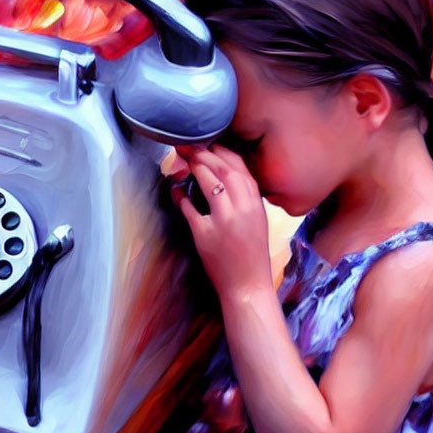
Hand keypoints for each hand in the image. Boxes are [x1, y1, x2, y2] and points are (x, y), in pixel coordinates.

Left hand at [171, 144, 273, 300]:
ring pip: (210, 182)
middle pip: (224, 169)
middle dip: (205, 154)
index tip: (211, 144)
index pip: (241, 168)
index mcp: (256, 206)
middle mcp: (243, 210)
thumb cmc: (251, 256)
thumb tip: (225, 176)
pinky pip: (189, 208)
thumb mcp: (257, 222)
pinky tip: (176, 189)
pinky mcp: (205, 235)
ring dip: (195, 167)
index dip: (223, 152)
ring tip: (184, 161)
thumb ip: (245, 199)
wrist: (248, 288)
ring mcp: (224, 222)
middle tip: (190, 147)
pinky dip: (180, 195)